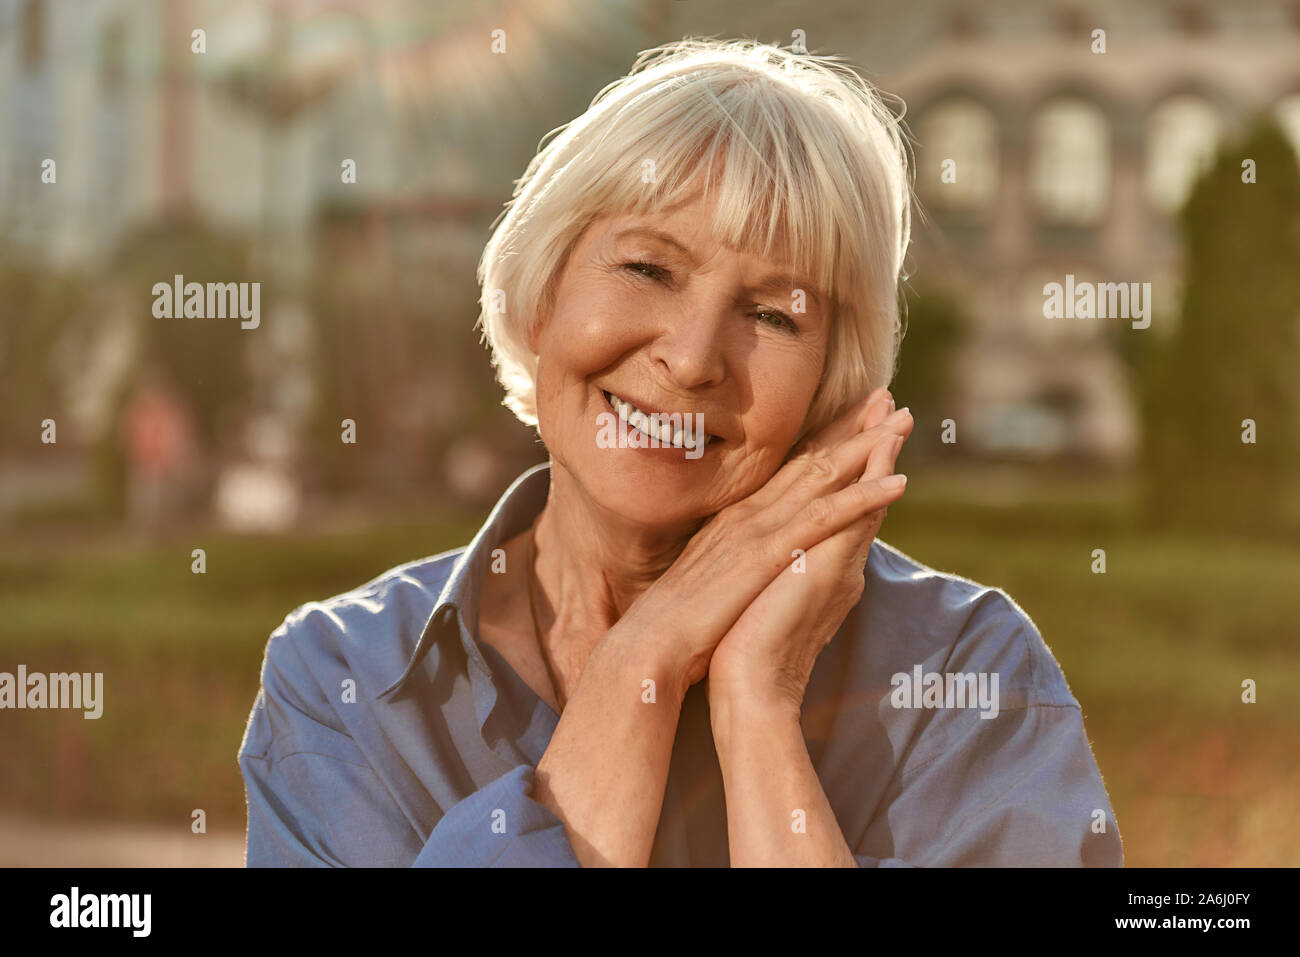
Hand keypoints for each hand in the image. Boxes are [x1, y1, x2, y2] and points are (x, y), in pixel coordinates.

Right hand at [616, 386, 912, 697]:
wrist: (649, 644)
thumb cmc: (675, 623)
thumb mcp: (705, 577)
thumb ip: (727, 559)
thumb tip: (742, 558)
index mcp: (736, 520)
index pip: (788, 470)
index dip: (823, 439)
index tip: (854, 416)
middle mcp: (750, 513)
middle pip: (811, 459)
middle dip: (852, 425)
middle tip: (888, 397)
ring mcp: (759, 529)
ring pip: (824, 475)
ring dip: (868, 446)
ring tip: (904, 421)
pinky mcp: (768, 552)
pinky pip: (826, 516)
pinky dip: (863, 496)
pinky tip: (897, 481)